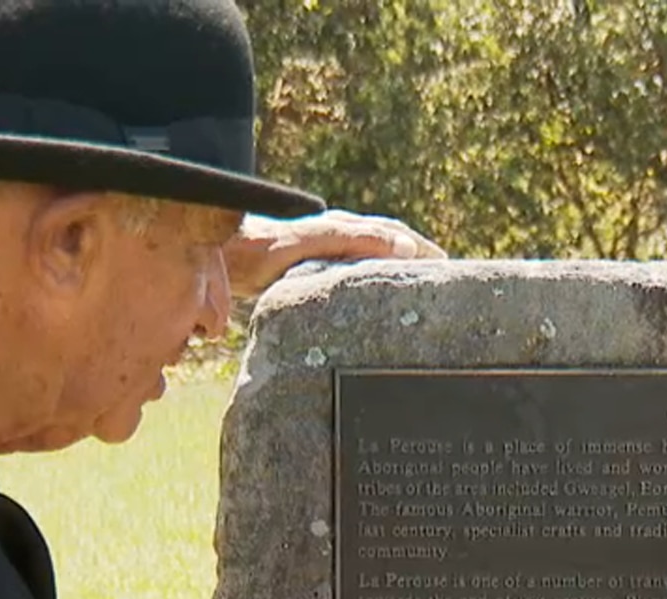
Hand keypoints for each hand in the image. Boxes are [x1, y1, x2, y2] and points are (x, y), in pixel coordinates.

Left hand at [224, 209, 446, 297]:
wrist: (217, 250)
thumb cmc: (257, 248)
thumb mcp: (306, 243)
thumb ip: (351, 240)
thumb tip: (404, 249)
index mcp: (344, 228)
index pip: (395, 236)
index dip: (423, 250)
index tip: (449, 268)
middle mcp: (337, 235)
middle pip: (387, 244)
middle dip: (417, 258)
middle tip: (443, 280)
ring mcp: (324, 250)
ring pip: (371, 257)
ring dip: (396, 269)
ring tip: (415, 291)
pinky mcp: (309, 266)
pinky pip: (351, 272)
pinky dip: (370, 281)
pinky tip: (369, 301)